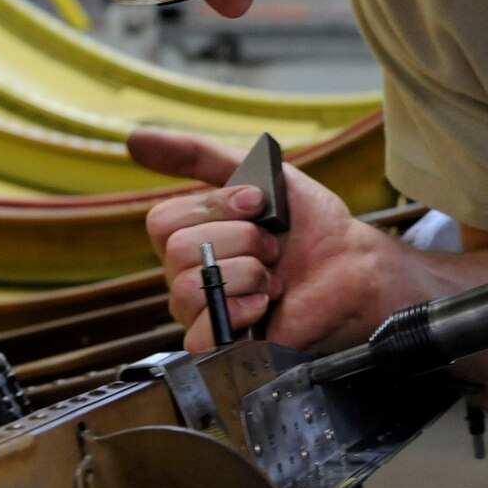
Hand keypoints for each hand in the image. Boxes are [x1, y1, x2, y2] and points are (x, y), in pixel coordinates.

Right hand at [132, 130, 436, 353]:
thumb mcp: (258, 174)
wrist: (352, 268)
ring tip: (273, 277)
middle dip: (241, 240)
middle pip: (176, 251)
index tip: (258, 204)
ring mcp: (202, 313)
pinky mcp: (221, 348)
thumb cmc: (309, 226)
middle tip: (273, 247)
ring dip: (247, 272)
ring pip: (189, 288)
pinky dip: (240, 311)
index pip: (162, 221)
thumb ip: (198, 156)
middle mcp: (187, 276)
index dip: (214, 208)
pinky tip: (265, 304)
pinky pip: (200, 334)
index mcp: (190, 237)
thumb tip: (134, 139)